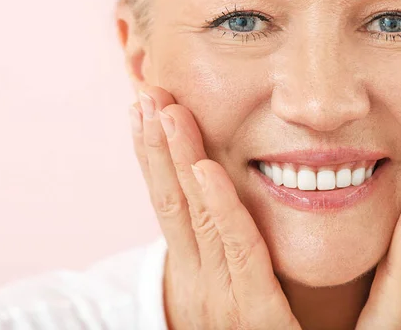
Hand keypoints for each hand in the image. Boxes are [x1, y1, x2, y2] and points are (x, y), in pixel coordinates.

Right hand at [128, 86, 299, 329]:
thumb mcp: (240, 297)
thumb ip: (235, 255)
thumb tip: (221, 209)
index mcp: (199, 275)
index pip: (172, 204)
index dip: (155, 157)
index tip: (146, 111)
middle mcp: (201, 282)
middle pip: (172, 202)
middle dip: (155, 146)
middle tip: (144, 93)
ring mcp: (221, 300)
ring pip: (194, 217)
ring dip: (174, 160)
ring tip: (159, 110)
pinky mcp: (256, 320)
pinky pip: (240, 254)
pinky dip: (219, 209)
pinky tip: (203, 170)